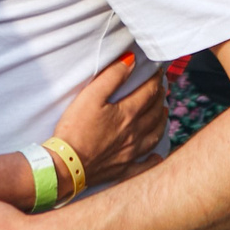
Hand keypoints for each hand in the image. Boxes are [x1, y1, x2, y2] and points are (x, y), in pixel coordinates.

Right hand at [50, 54, 167, 190]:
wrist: (66, 165)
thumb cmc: (75, 129)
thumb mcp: (91, 96)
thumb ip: (112, 76)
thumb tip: (131, 60)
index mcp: (128, 114)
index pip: (149, 92)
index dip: (156, 79)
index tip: (158, 71)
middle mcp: (134, 133)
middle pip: (154, 112)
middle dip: (160, 98)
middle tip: (161, 89)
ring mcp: (130, 153)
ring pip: (154, 136)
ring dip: (161, 122)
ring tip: (163, 113)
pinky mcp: (123, 169)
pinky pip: (144, 165)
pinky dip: (153, 160)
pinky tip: (157, 157)